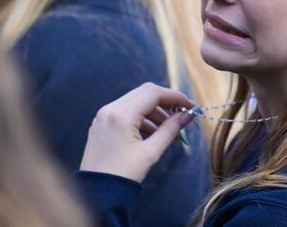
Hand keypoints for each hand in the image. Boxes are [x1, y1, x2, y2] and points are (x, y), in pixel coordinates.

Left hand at [80, 82, 195, 182]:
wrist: (96, 194)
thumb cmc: (123, 175)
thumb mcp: (151, 152)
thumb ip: (171, 129)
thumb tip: (188, 115)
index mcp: (121, 115)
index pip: (153, 94)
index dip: (175, 97)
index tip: (190, 105)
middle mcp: (110, 109)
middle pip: (144, 92)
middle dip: (165, 101)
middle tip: (181, 112)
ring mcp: (103, 116)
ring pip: (135, 101)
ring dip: (154, 110)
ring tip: (169, 127)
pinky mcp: (101, 123)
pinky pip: (125, 111)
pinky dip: (141, 117)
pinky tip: (152, 132)